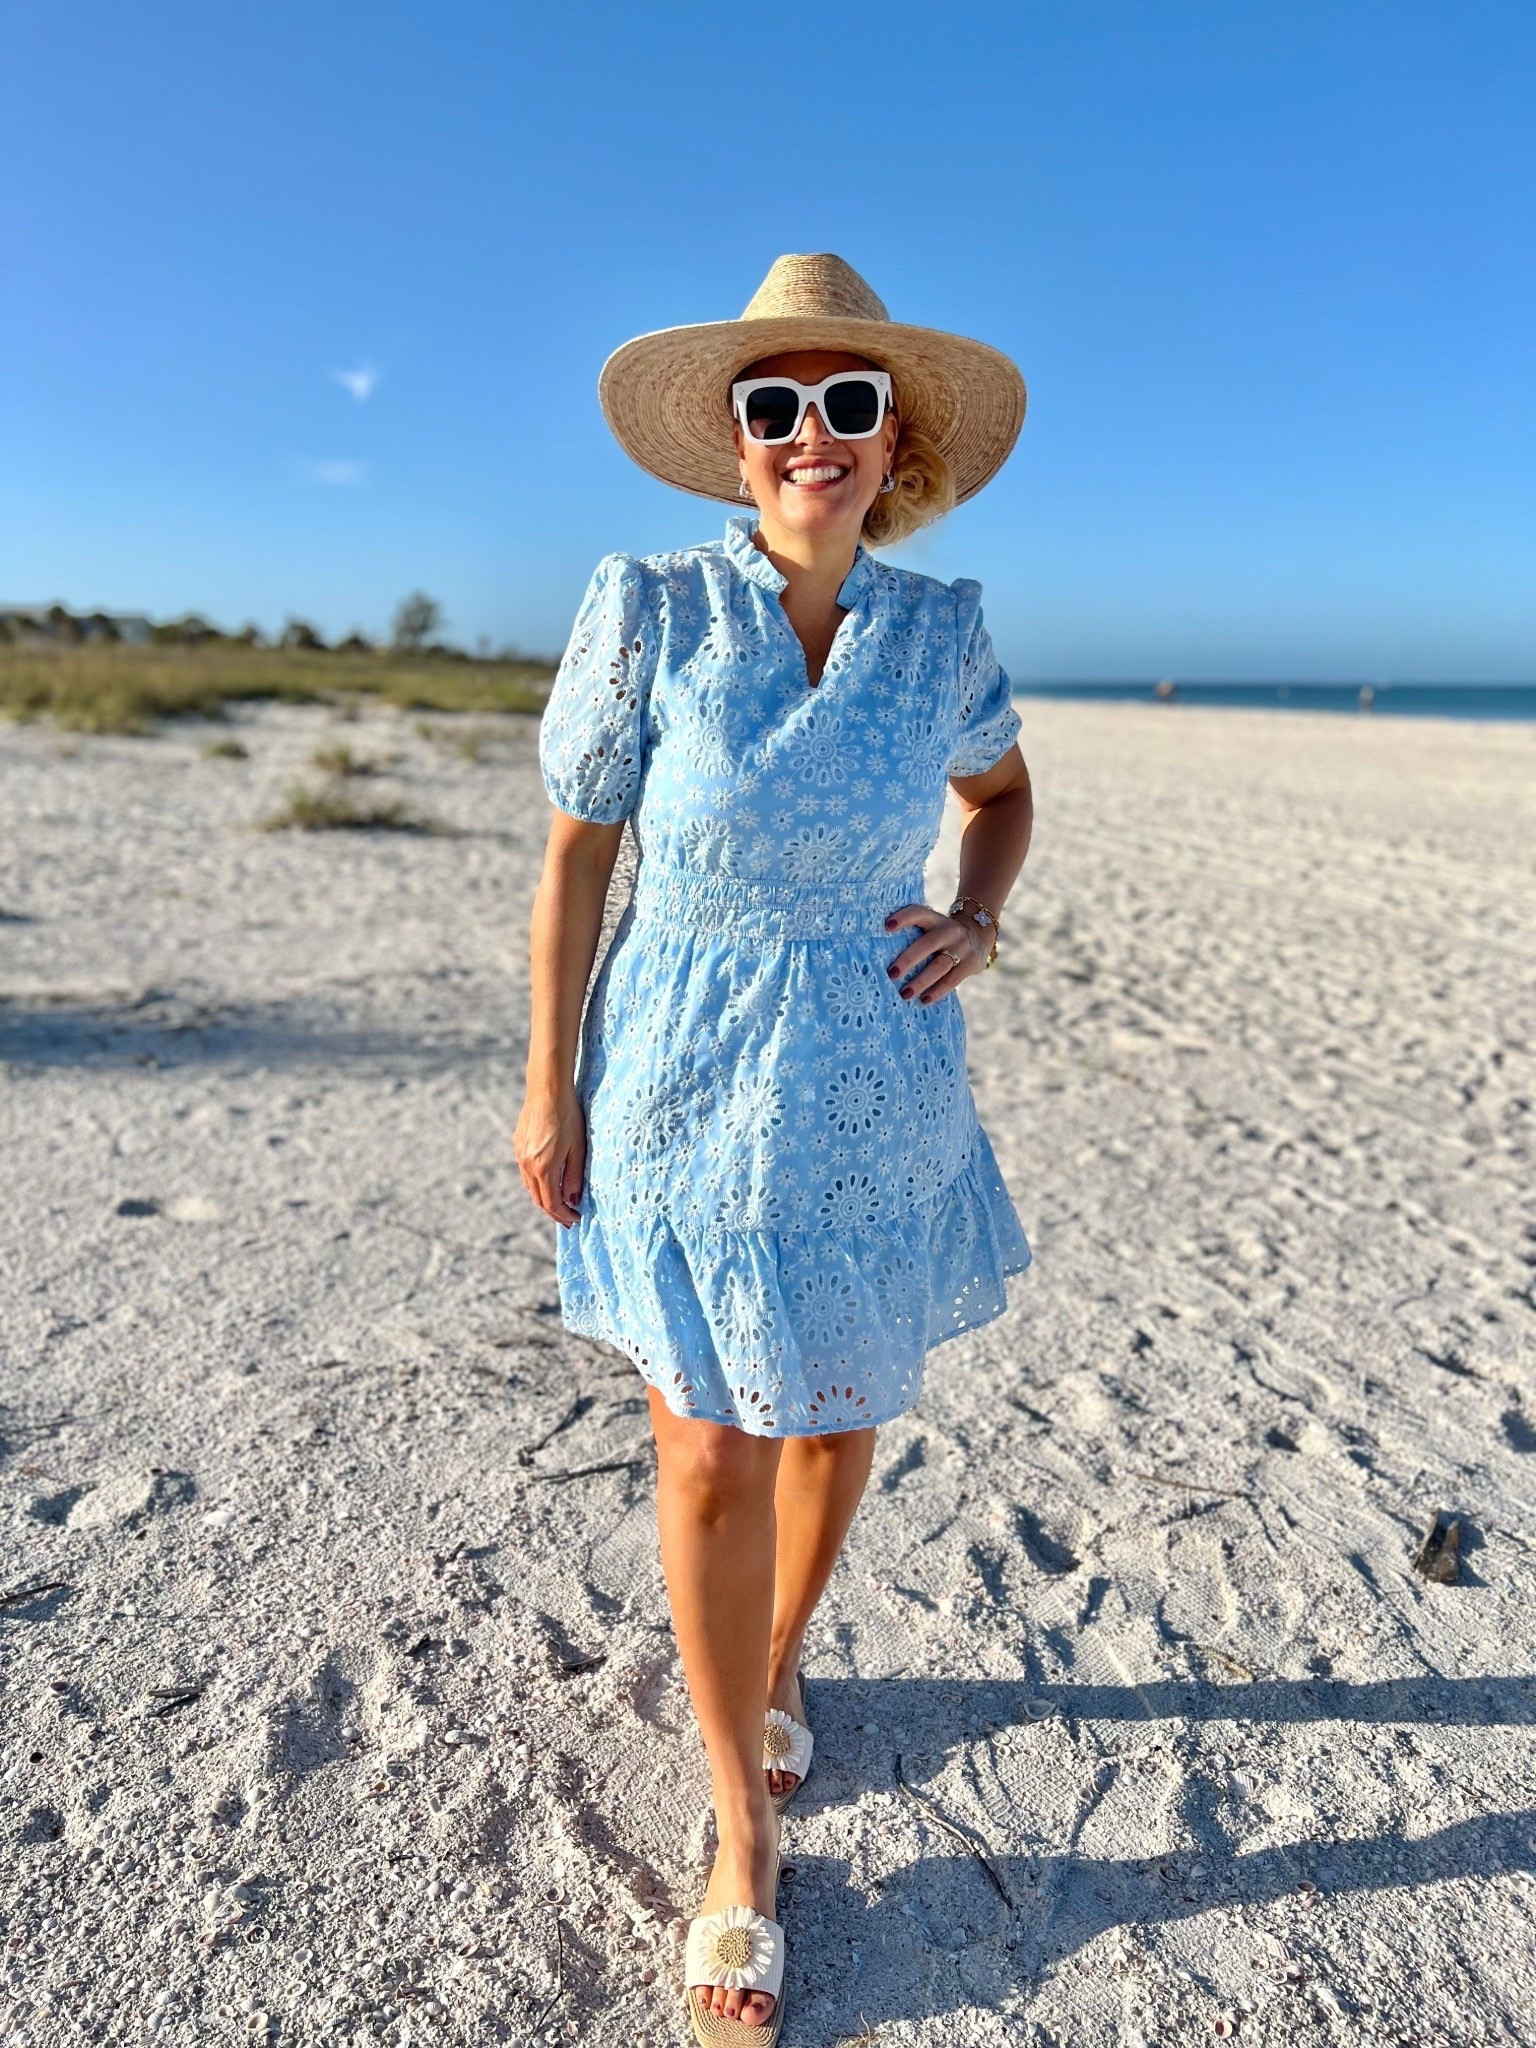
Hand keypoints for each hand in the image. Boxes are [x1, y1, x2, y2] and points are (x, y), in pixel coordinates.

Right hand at [514, 1087, 587, 1226]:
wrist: (547, 1091)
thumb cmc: (568, 1117)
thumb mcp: (578, 1149)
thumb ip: (574, 1177)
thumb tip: (573, 1200)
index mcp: (543, 1168)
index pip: (551, 1203)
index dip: (564, 1215)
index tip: (576, 1220)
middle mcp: (527, 1164)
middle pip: (538, 1199)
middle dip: (554, 1212)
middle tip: (568, 1219)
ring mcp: (520, 1155)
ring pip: (530, 1187)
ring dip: (544, 1199)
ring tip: (560, 1205)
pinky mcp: (518, 1145)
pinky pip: (526, 1173)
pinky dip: (537, 1184)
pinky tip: (548, 1183)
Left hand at [883, 902, 985, 1003]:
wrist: (979, 935)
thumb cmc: (941, 935)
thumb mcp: (933, 927)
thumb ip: (915, 934)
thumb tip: (878, 954)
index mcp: (935, 919)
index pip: (919, 913)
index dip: (904, 918)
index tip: (887, 926)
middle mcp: (949, 931)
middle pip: (927, 944)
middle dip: (908, 960)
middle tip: (891, 974)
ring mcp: (962, 947)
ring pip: (939, 965)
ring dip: (921, 981)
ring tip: (904, 994)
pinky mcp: (971, 963)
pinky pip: (952, 980)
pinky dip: (937, 991)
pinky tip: (924, 1000)